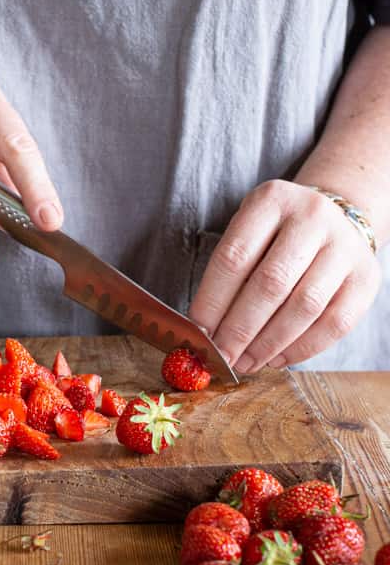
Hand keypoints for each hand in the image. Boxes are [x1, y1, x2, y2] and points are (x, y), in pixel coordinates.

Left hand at [189, 180, 380, 371]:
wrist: (334, 219)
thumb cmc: (274, 237)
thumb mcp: (247, 235)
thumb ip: (228, 275)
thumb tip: (205, 331)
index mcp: (270, 201)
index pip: (233, 258)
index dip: (212, 302)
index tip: (198, 334)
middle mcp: (312, 217)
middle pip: (270, 284)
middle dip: (239, 329)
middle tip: (221, 357)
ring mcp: (344, 246)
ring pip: (303, 306)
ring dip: (268, 344)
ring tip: (245, 362)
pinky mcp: (366, 277)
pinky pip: (334, 323)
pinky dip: (301, 348)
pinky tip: (276, 358)